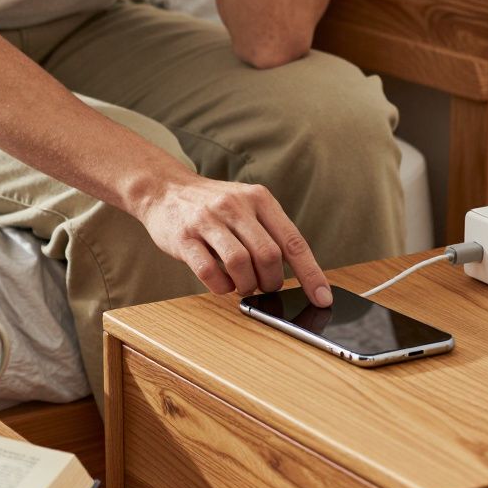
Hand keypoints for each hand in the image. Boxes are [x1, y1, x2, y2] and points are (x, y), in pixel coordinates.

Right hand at [133, 173, 332, 306]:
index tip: (322, 298)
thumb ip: (269, 232)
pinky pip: (209, 272)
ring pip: (240, 264)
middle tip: (264, 287)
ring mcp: (208, 220)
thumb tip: (298, 275)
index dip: (311, 274)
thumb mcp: (247, 205)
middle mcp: (235, 206)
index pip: (293, 241)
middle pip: (268, 256)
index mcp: (259, 199)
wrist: (164, 189)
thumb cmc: (212, 205)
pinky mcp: (184, 237)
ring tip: (242, 285)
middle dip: (271, 281)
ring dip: (246, 285)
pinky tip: (221, 283)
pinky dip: (221, 286)